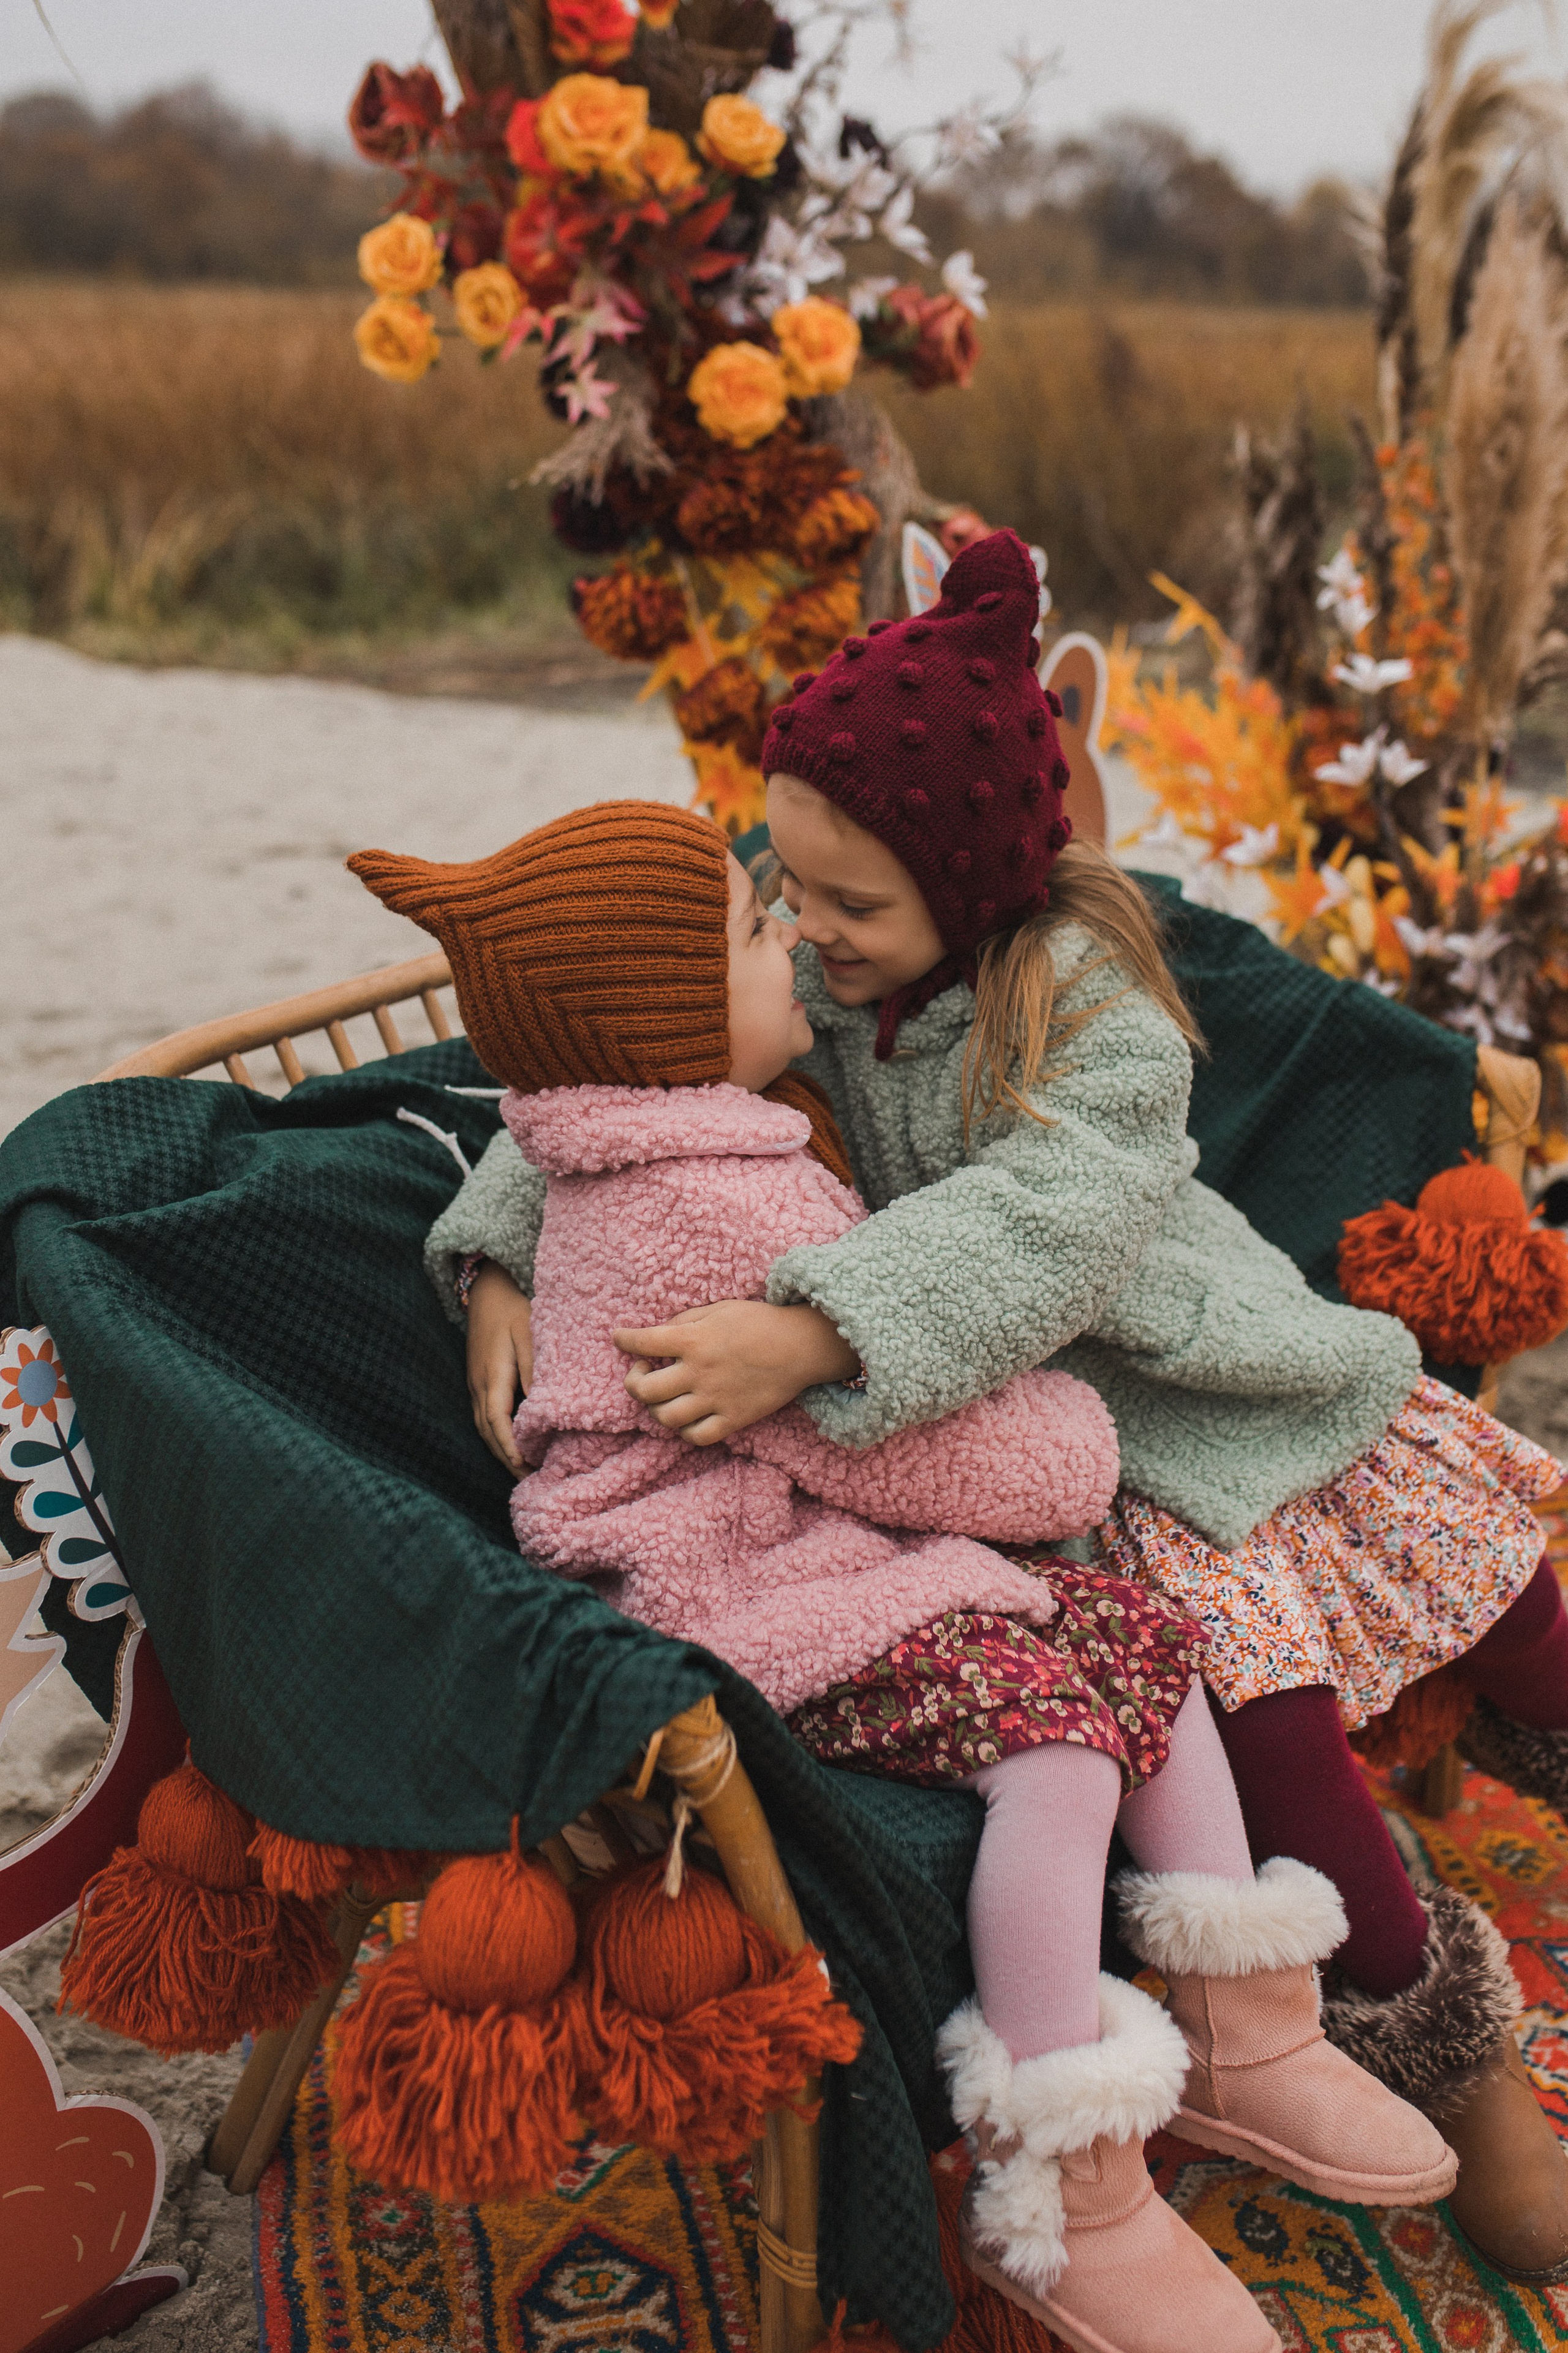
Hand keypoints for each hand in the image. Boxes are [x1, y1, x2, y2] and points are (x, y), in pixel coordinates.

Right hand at [466, 1261, 533, 1471]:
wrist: (486, 1287)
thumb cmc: (513, 1307)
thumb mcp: (529, 1334)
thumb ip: (533, 1369)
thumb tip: (540, 1405)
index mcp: (492, 1375)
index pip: (498, 1422)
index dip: (511, 1447)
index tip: (525, 1466)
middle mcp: (479, 1384)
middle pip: (489, 1431)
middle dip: (507, 1457)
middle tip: (529, 1480)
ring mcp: (475, 1383)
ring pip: (484, 1426)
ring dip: (501, 1449)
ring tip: (522, 1469)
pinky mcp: (478, 1380)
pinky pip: (484, 1415)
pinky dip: (497, 1434)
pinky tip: (512, 1442)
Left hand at [614, 1298, 859, 1444]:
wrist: (800, 1346)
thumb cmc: (759, 1321)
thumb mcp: (719, 1308)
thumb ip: (685, 1320)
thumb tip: (659, 1333)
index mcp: (694, 1339)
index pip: (643, 1342)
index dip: (624, 1339)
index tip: (619, 1338)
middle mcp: (699, 1371)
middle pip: (644, 1390)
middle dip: (632, 1382)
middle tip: (641, 1372)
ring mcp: (715, 1398)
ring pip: (665, 1417)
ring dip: (655, 1408)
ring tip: (662, 1396)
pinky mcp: (733, 1418)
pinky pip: (696, 1436)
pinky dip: (684, 1430)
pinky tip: (686, 1417)